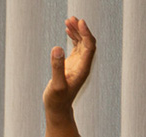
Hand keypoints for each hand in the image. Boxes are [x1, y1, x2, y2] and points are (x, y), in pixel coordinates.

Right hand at [42, 17, 95, 136]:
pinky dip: (74, 37)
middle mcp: (83, 65)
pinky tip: (68, 30)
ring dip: (77, 31)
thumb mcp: (56, 85)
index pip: (89, 46)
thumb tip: (57, 48)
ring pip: (82, 43)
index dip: (86, 33)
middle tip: (72, 18)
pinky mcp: (72, 65)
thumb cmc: (57, 100)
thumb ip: (57, 67)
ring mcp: (79, 64)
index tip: (79, 22)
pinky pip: (77, 47)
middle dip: (82, 29)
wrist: (58, 109)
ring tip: (68, 20)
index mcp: (83, 69)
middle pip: (88, 42)